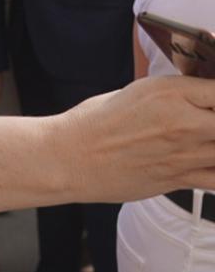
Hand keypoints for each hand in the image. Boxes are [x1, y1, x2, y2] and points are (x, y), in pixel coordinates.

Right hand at [62, 76, 214, 201]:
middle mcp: (183, 122)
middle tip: (208, 118)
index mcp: (169, 92)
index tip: (212, 97)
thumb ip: (177, 95)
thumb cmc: (94, 122)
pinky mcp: (180, 179)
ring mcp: (185, 153)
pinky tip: (208, 161)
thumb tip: (203, 97)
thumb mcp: (138, 92)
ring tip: (205, 138)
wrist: (70, 158)